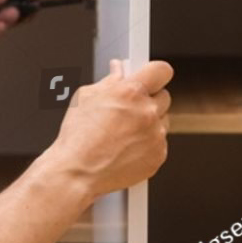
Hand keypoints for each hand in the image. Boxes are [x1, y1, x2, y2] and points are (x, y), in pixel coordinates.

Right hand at [45, 59, 171, 200]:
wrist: (77, 172)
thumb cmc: (77, 138)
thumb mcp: (86, 97)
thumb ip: (109, 80)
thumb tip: (118, 70)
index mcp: (130, 92)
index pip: (161, 70)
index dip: (156, 73)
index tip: (152, 76)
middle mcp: (147, 112)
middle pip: (164, 96)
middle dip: (149, 99)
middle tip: (131, 108)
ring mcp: (155, 135)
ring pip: (163, 120)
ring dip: (150, 122)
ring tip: (125, 131)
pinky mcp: (158, 155)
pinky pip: (160, 143)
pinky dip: (148, 143)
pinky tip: (127, 147)